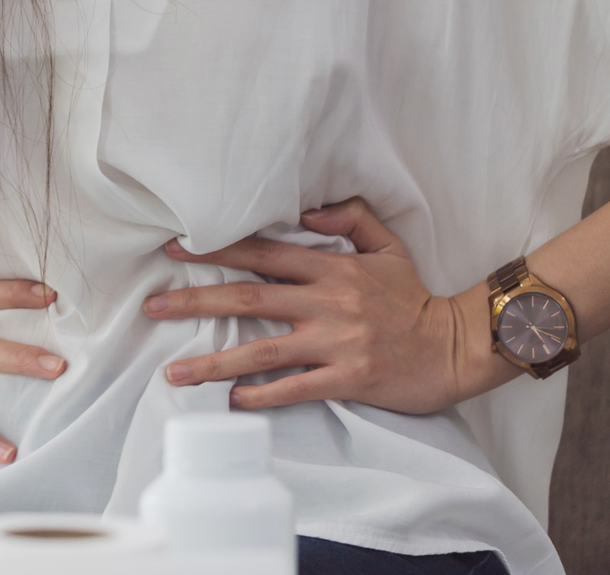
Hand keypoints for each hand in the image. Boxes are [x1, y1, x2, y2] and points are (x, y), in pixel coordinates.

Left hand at [142, 197, 498, 414]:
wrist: (457, 347)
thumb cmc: (415, 297)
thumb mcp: (387, 246)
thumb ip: (348, 218)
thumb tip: (306, 208)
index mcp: (331, 268)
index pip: (262, 253)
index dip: (215, 249)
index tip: (174, 249)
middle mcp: (327, 302)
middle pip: (248, 297)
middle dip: (194, 300)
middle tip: (152, 305)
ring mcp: (336, 342)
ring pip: (262, 350)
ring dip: (214, 362)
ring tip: (174, 372)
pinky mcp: (348, 379)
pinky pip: (294, 388)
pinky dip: (260, 395)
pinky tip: (230, 401)